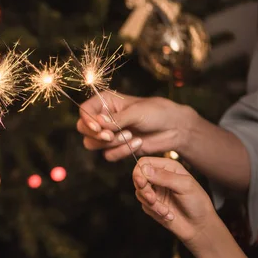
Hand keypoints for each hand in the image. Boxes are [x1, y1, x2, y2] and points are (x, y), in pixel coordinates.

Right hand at [77, 93, 194, 160]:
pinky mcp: (116, 148)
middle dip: (97, 135)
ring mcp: (109, 133)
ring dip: (112, 143)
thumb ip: (115, 119)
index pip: (84, 110)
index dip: (87, 120)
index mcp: (105, 102)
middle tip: (110, 135)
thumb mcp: (136, 112)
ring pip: (92, 144)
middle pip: (83, 128)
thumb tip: (98, 123)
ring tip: (130, 136)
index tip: (98, 128)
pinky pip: (108, 155)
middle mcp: (103, 117)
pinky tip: (137, 143)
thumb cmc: (156, 112)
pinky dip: (122, 151)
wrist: (174, 128)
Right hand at [132, 157, 217, 246]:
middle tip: (152, 199)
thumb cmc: (198, 203)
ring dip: (152, 204)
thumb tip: (144, 169)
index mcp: (168, 167)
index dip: (139, 171)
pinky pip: (144, 205)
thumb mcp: (185, 186)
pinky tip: (168, 215)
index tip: (141, 182)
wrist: (199, 226)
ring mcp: (154, 191)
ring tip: (166, 211)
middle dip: (144, 190)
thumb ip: (164, 177)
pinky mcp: (151, 204)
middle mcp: (159, 177)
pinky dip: (155, 211)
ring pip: (139, 193)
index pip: (145, 162)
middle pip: (138, 177)